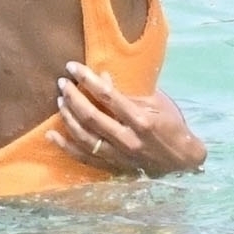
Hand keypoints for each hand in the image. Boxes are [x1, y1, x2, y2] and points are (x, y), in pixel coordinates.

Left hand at [48, 63, 207, 175]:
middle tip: (62, 83)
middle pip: (91, 117)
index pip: (108, 96)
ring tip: (60, 101)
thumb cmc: (172, 125)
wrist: (182, 160)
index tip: (72, 67)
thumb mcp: (157, 103)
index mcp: (141, 120)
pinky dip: (66, 146)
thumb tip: (103, 78)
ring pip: (84, 136)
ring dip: (68, 117)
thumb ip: (129, 93)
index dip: (88, 80)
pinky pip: (83, 157)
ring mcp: (119, 155)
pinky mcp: (113, 166)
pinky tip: (52, 135)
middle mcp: (128, 139)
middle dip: (73, 97)